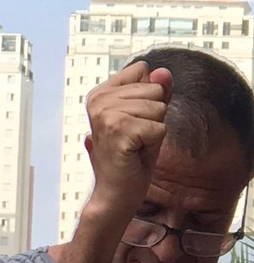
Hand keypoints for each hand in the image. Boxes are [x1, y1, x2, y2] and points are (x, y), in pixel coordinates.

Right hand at [83, 62, 171, 218]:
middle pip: (154, 88)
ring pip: (158, 107)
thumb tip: (163, 71)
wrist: (116, 192)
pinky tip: (135, 153)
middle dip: (154, 114)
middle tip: (135, 137)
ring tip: (135, 145)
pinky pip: (159, 127)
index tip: (133, 120)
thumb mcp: (148, 117)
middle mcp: (98, 101)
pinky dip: (154, 143)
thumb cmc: (131, 157)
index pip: (142, 69)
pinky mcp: (118, 131)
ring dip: (154, 130)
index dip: (149, 95)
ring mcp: (106, 115)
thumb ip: (156, 92)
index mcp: (100, 94)